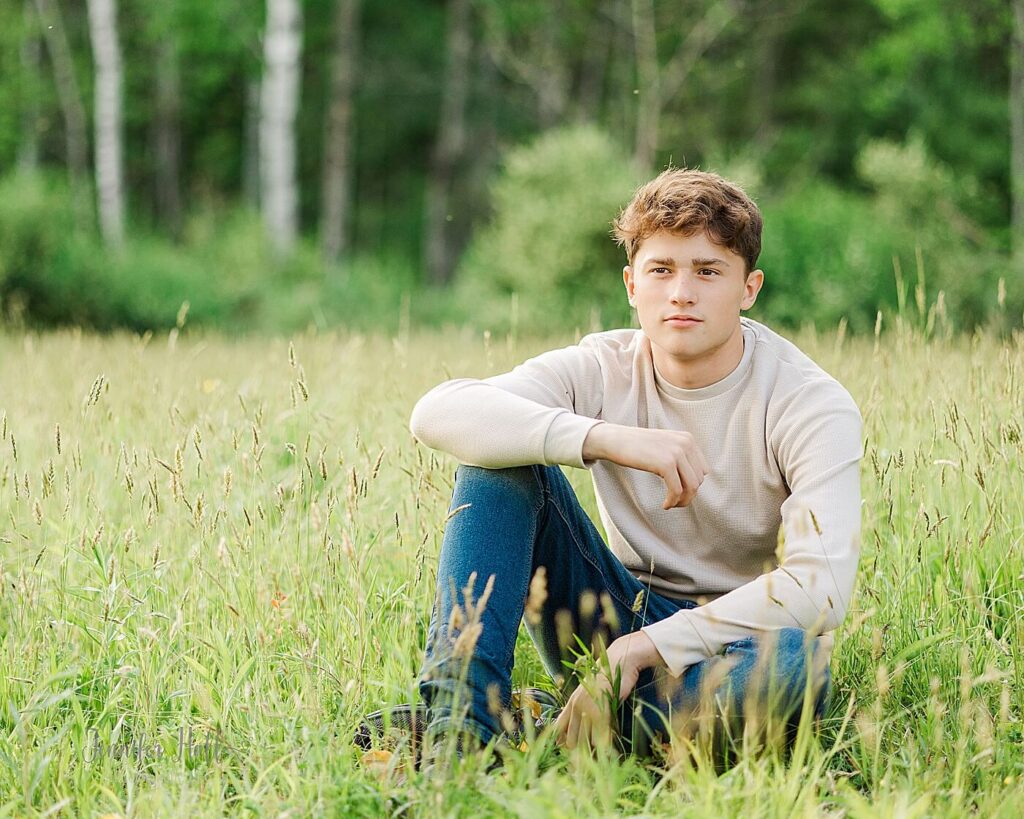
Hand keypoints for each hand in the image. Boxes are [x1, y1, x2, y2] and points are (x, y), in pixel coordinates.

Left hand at [553, 631, 662, 750]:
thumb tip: (574, 732)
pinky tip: (606, 748)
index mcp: (571, 703)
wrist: (617, 663)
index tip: (569, 753)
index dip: (562, 743)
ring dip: (591, 752)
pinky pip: (600, 736)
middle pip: (572, 740)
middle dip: (579, 753)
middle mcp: (576, 706)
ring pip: (585, 741)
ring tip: (597, 757)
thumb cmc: (605, 681)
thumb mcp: (588, 694)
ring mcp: (589, 709)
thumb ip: (581, 711)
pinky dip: (602, 745)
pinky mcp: (602, 710)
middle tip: (585, 762)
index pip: (558, 729)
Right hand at [583, 424, 709, 508]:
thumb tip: (695, 484)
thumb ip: (681, 457)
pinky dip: (672, 502)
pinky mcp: (666, 464)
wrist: (616, 440)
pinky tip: (664, 505)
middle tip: (673, 502)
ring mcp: (677, 452)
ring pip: (691, 487)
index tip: (679, 492)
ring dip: (682, 501)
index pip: (702, 470)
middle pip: (698, 480)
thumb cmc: (637, 446)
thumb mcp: (664, 446)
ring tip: (670, 504)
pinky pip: (676, 491)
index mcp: (688, 439)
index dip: (691, 485)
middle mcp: (686, 443)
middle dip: (687, 495)